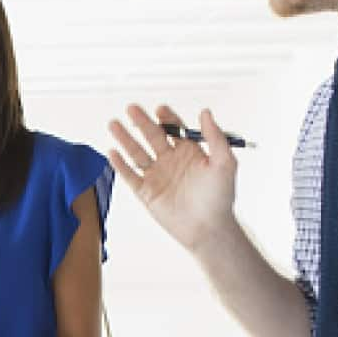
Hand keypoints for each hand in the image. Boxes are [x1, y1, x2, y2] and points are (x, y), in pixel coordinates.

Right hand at [107, 105, 237, 252]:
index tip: (160, 109)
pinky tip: (112, 152)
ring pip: (136, 152)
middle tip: (132, 109)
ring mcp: (156, 175)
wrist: (207, 228)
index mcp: (189, 152)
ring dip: (125, 138)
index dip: (167, 118)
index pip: (174, 129)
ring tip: (114, 124)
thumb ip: (215, 137)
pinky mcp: (145, 192)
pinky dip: (119, 164)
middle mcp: (170, 161)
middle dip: (141, 122)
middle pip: (152, 136)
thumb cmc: (220, 198)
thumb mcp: (225, 163)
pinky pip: (129, 175)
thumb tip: (205, 112)